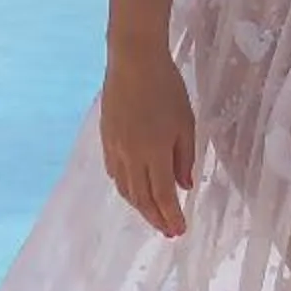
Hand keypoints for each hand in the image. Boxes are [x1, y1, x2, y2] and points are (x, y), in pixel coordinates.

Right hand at [100, 46, 196, 237]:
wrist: (133, 60)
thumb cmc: (166, 87)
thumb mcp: (185, 122)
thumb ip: (184, 157)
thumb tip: (183, 186)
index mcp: (154, 153)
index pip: (162, 195)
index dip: (171, 216)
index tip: (179, 231)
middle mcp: (131, 156)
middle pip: (141, 198)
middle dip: (155, 218)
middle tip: (167, 231)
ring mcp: (115, 147)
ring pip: (125, 188)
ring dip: (139, 206)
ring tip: (152, 215)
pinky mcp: (106, 137)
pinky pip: (114, 172)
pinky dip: (124, 186)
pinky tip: (132, 189)